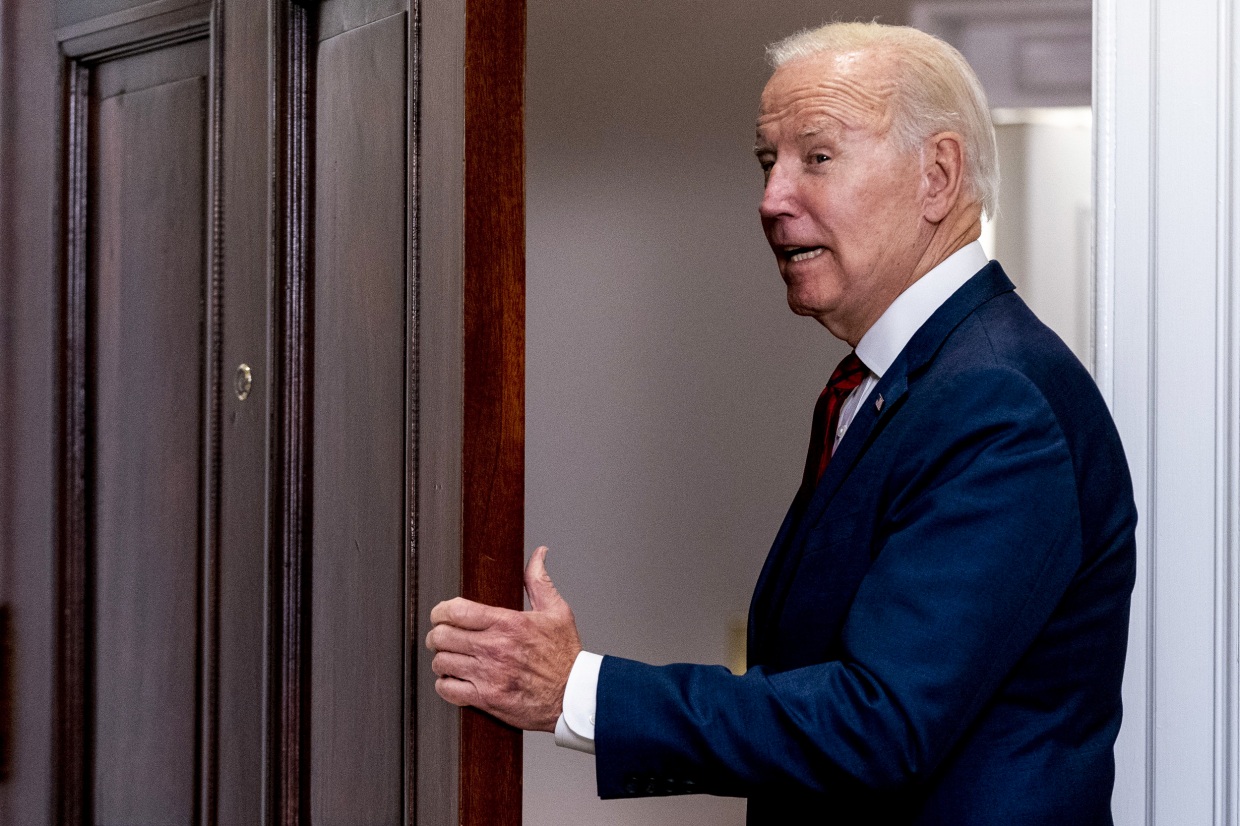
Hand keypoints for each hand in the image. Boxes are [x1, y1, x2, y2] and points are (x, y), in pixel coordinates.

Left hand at [426, 546, 582, 730]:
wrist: (573, 695)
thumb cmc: (565, 656)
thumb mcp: (557, 612)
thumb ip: (539, 581)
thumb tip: (538, 555)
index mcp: (508, 623)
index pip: (457, 611)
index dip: (440, 610)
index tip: (440, 613)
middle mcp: (495, 648)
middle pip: (442, 636)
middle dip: (436, 635)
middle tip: (440, 636)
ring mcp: (488, 675)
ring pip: (441, 662)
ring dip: (441, 659)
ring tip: (449, 658)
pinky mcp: (486, 698)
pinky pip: (448, 690)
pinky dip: (445, 684)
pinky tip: (454, 679)